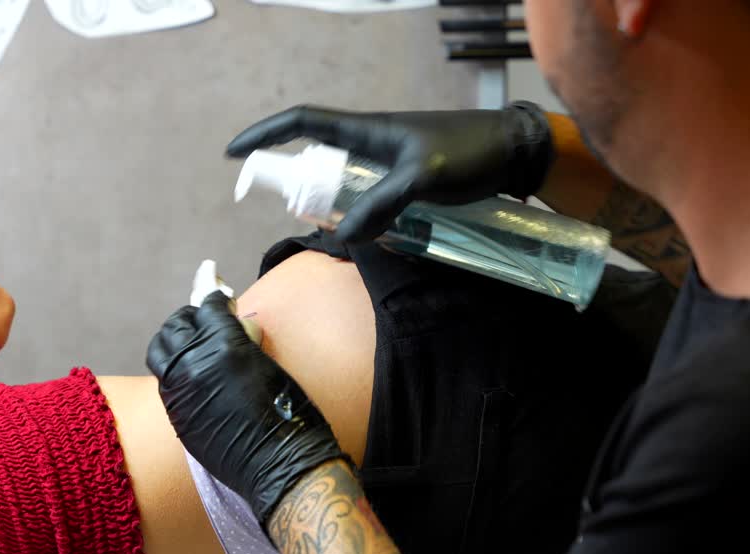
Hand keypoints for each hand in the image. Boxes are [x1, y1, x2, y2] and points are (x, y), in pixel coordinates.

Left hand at [146, 292, 347, 524]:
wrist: (280, 465)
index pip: (208, 304)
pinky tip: (194, 373)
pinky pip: (166, 380)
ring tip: (193, 342)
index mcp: (224, 344)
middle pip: (177, 324)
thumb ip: (244, 338)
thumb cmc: (288, 412)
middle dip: (192, 316)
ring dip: (176, 340)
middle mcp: (194, 364)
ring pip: (161, 350)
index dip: (213, 290)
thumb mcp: (269, 363)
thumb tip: (236, 321)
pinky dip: (176, 369)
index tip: (215, 280)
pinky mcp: (176, 415)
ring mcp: (180, 391)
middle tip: (207, 316)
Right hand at [226, 102, 555, 246]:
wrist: (515, 152)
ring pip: (341, 180)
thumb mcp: (422, 177)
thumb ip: (381, 203)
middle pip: (316, 154)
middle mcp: (372, 143)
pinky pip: (367, 195)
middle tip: (288, 210)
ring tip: (326, 229)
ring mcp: (389, 162)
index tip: (234, 153)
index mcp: (367, 130)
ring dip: (326, 201)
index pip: (303, 122)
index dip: (266, 134)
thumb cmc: (469, 153)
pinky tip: (363, 234)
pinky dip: (356, 213)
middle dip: (294, 179)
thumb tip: (341, 235)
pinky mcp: (407, 180)